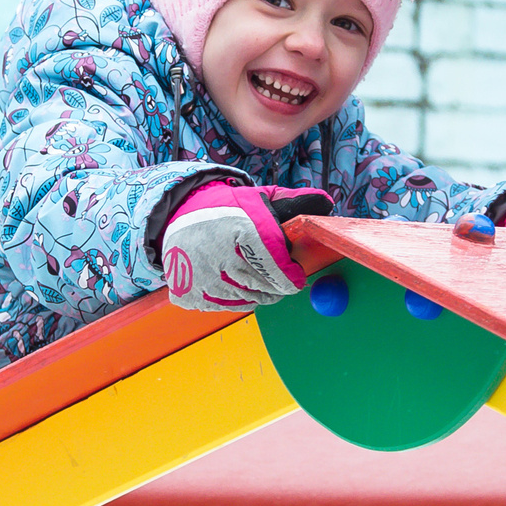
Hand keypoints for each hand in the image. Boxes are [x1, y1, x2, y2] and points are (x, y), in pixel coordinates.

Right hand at [159, 183, 332, 310]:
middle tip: (282, 279)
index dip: (291, 275)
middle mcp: (219, 253)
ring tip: (259, 278)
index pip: (276, 263)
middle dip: (278, 285)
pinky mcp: (188, 292)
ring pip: (247, 298)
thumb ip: (294, 203)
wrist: (179, 217)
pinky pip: (225, 305)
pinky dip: (236, 298)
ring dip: (260, 293)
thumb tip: (325, 203)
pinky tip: (235, 282)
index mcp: (241, 226)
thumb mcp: (260, 199)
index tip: (298, 277)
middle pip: (264, 285)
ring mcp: (201, 276)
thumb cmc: (229, 210)